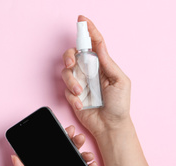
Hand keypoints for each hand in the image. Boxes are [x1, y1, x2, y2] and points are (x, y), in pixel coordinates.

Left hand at [12, 125, 97, 165]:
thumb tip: (14, 157)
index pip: (48, 155)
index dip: (55, 142)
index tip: (59, 131)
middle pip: (65, 155)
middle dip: (71, 143)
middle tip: (74, 135)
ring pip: (77, 164)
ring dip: (82, 153)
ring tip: (84, 149)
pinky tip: (91, 163)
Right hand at [61, 15, 131, 137]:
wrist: (110, 125)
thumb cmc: (119, 104)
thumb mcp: (120, 80)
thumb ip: (108, 63)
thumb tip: (99, 46)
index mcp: (102, 65)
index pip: (94, 44)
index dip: (88, 30)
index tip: (82, 20)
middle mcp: (89, 71)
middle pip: (73, 55)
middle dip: (69, 56)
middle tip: (72, 62)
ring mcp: (80, 83)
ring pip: (66, 73)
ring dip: (72, 82)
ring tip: (81, 93)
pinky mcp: (72, 95)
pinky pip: (66, 91)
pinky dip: (73, 98)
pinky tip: (82, 105)